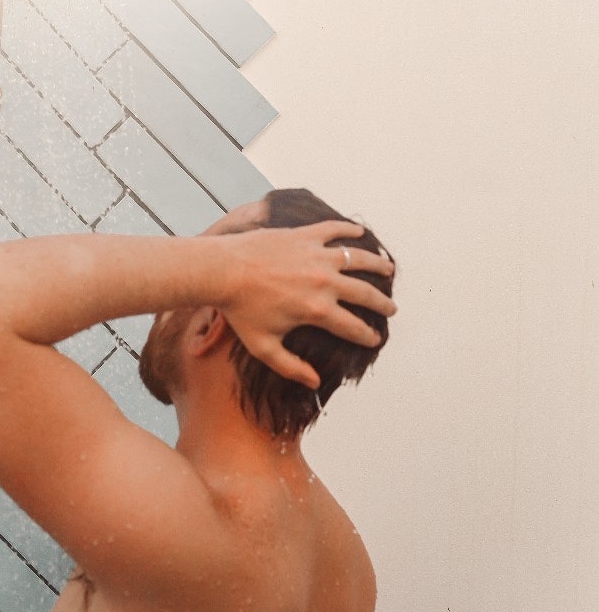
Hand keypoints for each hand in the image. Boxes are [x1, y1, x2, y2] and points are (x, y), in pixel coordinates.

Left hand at [215, 220, 395, 387]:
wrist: (220, 270)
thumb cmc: (239, 310)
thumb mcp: (263, 347)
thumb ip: (290, 367)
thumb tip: (315, 382)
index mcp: (317, 310)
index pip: (354, 327)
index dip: (368, 336)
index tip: (375, 339)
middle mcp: (323, 282)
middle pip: (365, 294)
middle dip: (382, 304)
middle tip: (391, 309)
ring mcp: (315, 255)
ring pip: (358, 258)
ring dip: (377, 264)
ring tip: (389, 269)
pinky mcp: (304, 236)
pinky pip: (334, 230)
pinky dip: (350, 230)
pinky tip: (360, 234)